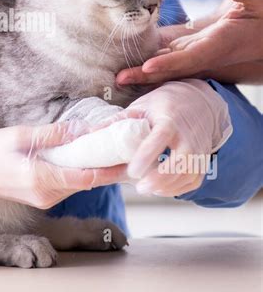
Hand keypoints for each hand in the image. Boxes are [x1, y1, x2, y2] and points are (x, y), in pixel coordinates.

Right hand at [0, 118, 127, 217]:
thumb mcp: (21, 135)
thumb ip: (53, 135)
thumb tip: (81, 130)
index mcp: (40, 179)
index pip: (85, 177)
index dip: (110, 169)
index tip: (128, 158)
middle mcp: (47, 195)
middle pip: (87, 181)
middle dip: (108, 165)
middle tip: (128, 147)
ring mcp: (45, 199)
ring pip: (79, 183)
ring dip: (96, 168)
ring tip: (114, 147)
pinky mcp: (43, 197)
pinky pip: (69, 184)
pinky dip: (82, 171)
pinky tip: (90, 156)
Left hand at [87, 79, 232, 196]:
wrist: (197, 103)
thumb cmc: (162, 105)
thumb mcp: (140, 106)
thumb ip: (117, 121)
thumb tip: (89, 134)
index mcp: (169, 121)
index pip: (160, 139)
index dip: (147, 156)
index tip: (132, 171)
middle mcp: (187, 137)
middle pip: (180, 162)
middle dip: (160, 178)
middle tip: (140, 187)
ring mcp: (198, 150)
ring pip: (188, 175)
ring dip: (167, 186)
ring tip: (146, 188)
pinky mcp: (202, 161)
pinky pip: (193, 181)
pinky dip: (177, 189)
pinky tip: (160, 189)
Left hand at [116, 0, 262, 85]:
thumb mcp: (262, 3)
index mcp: (221, 44)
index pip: (192, 57)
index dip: (169, 63)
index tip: (148, 67)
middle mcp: (207, 54)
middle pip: (172, 68)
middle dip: (147, 74)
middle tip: (118, 79)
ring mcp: (199, 53)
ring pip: (168, 65)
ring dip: (144, 71)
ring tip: (118, 76)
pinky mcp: (194, 48)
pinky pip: (171, 58)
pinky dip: (152, 61)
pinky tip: (132, 64)